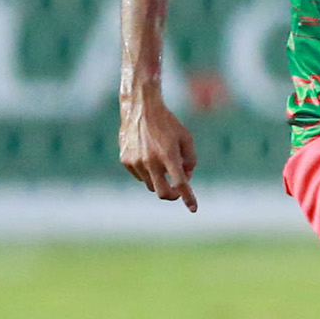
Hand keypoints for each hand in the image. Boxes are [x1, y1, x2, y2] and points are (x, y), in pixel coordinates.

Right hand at [118, 89, 200, 211]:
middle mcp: (150, 161)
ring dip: (160, 181)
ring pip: (151, 184)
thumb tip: (186, 178)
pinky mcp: (125, 160)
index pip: (180, 183)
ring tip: (163, 163)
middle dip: (173, 195)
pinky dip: (148, 173)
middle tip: (179, 191)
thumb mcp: (186, 138)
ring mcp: (135, 162)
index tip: (194, 209)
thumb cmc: (168, 123)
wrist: (140, 109)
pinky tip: (149, 157)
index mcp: (168, 155)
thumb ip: (190, 160)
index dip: (188, 198)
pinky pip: (140, 176)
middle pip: (162, 193)